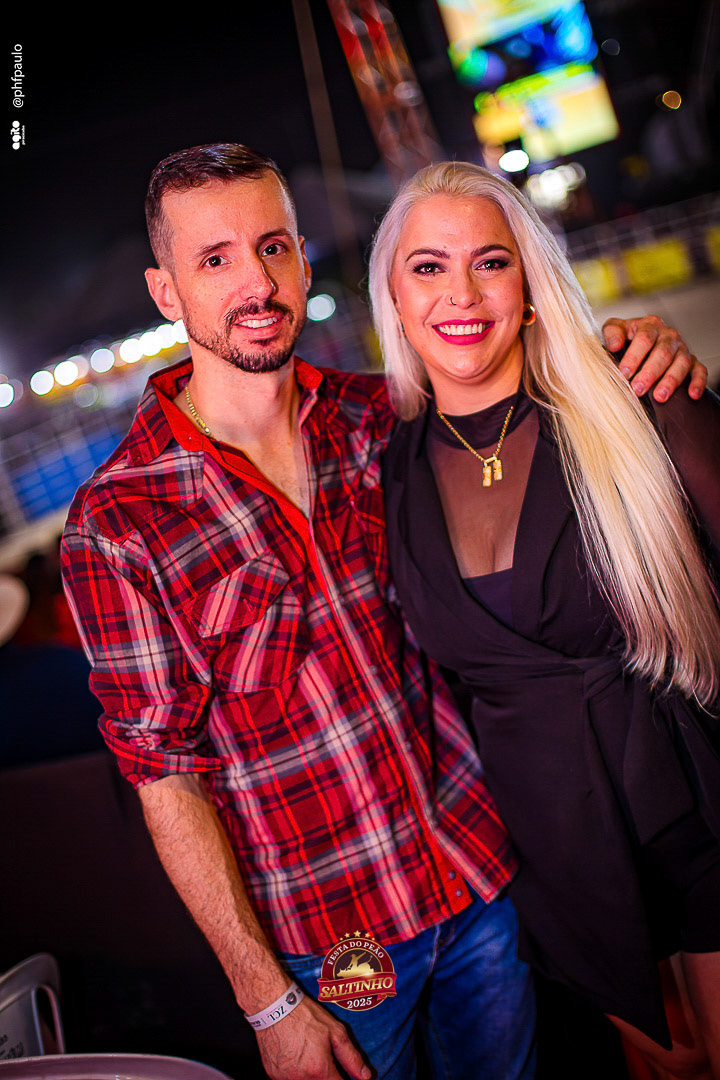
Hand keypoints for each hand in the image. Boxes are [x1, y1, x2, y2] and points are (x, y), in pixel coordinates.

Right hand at [257, 996, 371, 1079]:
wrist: (273, 1006)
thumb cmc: (304, 1015)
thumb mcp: (334, 1031)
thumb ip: (351, 1057)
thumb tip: (365, 1076)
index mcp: (319, 1070)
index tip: (342, 1075)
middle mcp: (301, 1079)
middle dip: (325, 1076)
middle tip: (322, 1057)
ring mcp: (285, 1079)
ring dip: (310, 1075)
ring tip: (306, 1053)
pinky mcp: (273, 1075)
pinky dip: (295, 1072)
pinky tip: (295, 1055)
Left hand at [602, 315, 706, 401]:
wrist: (641, 342)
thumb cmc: (627, 338)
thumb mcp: (615, 329)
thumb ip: (612, 332)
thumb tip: (614, 345)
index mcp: (650, 325)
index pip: (644, 339)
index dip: (634, 357)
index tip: (624, 373)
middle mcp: (669, 335)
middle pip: (662, 353)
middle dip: (650, 373)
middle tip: (637, 389)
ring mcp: (682, 348)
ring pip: (681, 363)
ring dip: (671, 381)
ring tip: (659, 397)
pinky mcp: (692, 361)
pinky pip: (699, 370)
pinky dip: (697, 382)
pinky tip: (692, 395)